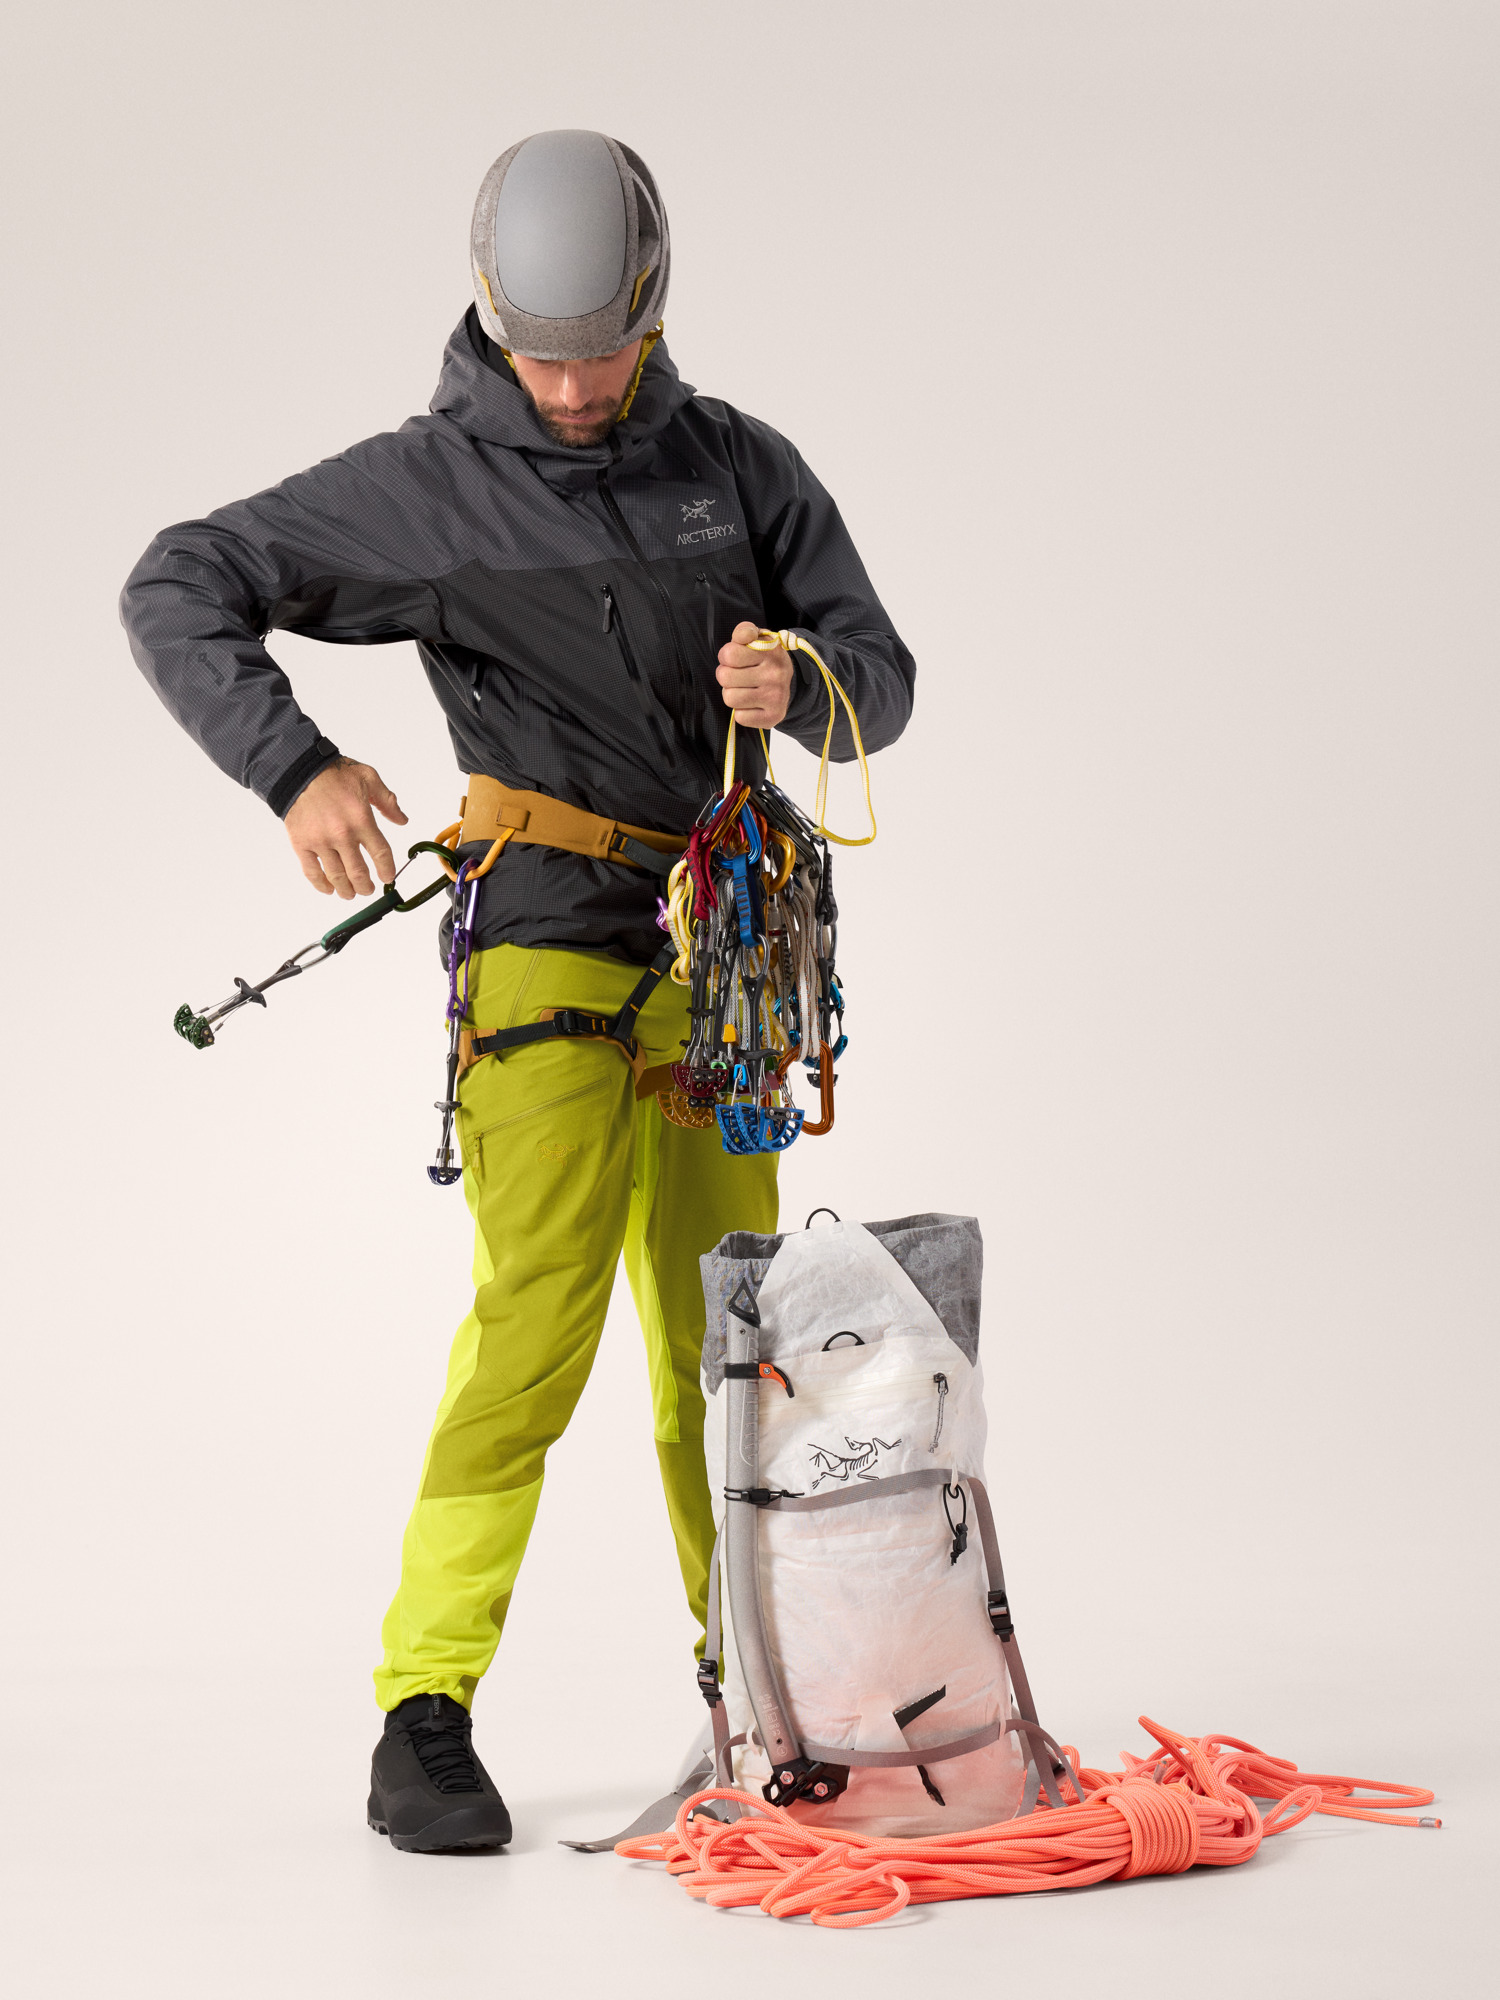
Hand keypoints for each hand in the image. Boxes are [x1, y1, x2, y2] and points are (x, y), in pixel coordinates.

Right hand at [284, 757, 408, 897]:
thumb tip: (402, 820)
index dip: (386, 870)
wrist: (298, 771)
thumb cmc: (333, 773)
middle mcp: (342, 835)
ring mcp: (320, 842)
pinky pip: (312, 872)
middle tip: (368, 889)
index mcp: (361, 820)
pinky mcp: (301, 844)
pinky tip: (329, 889)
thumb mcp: (368, 778)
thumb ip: (387, 801)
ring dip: (346, 891)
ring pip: (337, 877)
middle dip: (366, 887)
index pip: (381, 854)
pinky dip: (321, 885)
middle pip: (358, 873)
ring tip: (350, 894)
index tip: (387, 878)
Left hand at [716, 621, 793, 730]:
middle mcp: (775, 674)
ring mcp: (776, 697)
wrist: (791, 684)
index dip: (726, 656)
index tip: (734, 659)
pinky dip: (742, 711)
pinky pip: (740, 717)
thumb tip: (742, 636)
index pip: (729, 654)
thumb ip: (745, 631)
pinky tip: (752, 704)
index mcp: (771, 652)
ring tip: (743, 689)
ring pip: (730, 698)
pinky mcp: (773, 717)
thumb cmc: (766, 660)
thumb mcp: (758, 639)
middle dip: (726, 676)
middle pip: (725, 677)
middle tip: (737, 676)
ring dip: (732, 694)